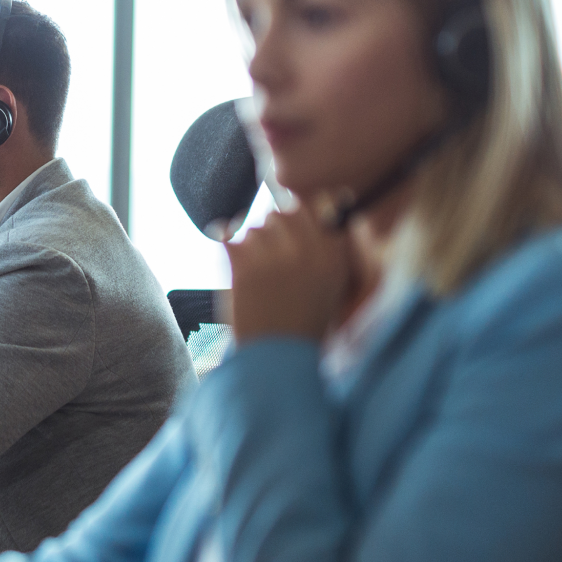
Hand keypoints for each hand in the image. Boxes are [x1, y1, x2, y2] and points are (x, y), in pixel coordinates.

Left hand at [221, 203, 351, 341]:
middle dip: (275, 230)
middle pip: (283, 212)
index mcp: (332, 254)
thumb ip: (332, 247)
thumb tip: (330, 201)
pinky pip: (228, 236)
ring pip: (255, 227)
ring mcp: (273, 254)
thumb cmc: (305, 327)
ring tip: (258, 276)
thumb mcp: (334, 288)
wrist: (276, 360)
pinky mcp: (242, 263)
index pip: (316, 205)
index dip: (301, 216)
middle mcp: (306, 248)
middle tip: (272, 257)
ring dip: (253, 244)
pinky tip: (236, 270)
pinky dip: (227, 249)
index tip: (294, 230)